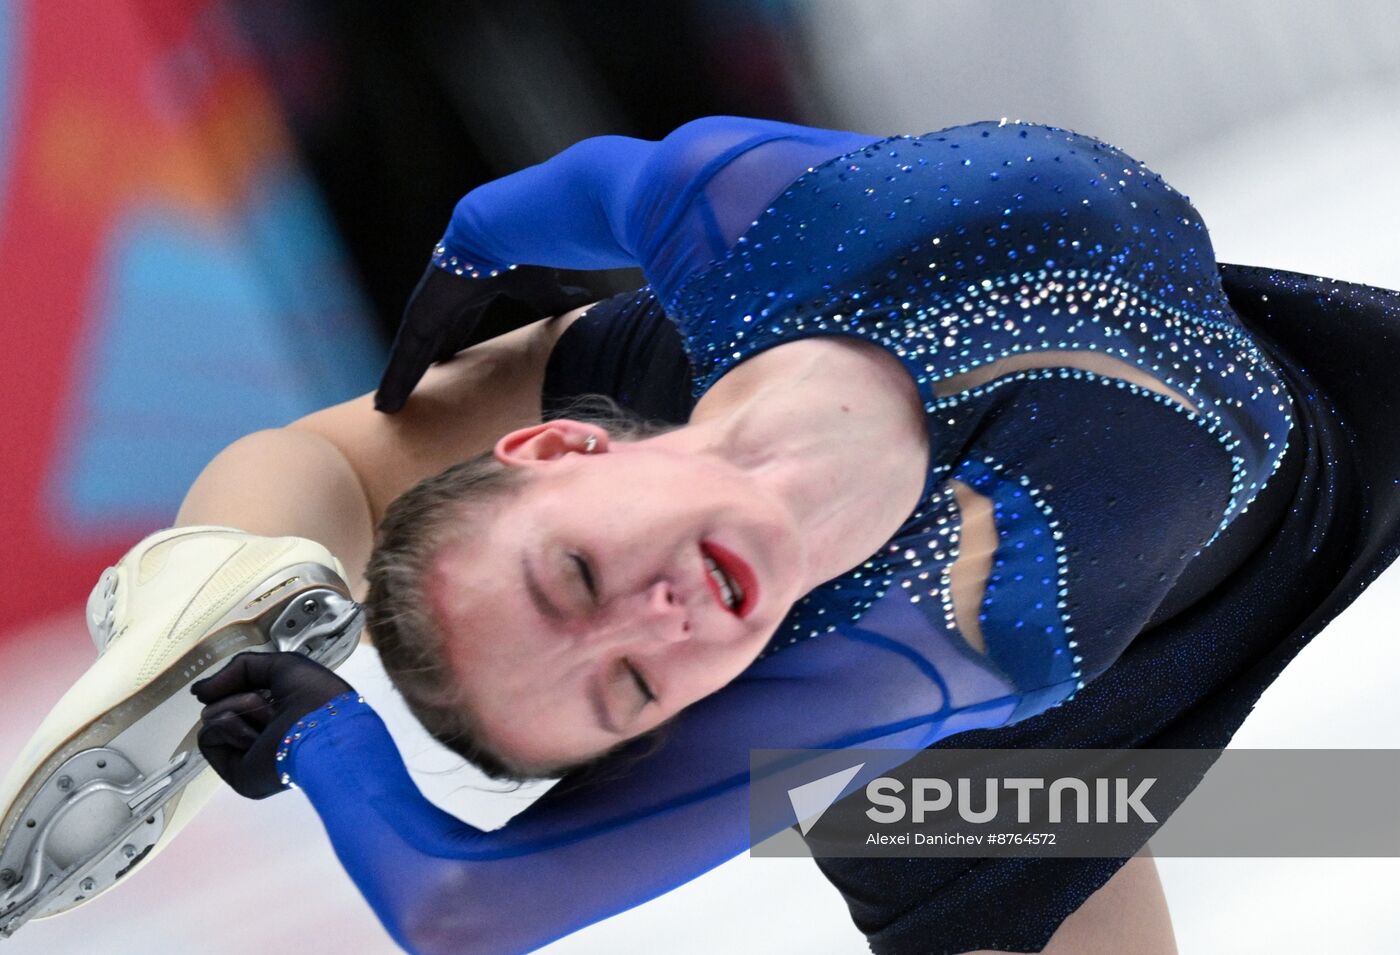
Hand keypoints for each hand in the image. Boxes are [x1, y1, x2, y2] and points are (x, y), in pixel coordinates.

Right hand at [192, 651, 354, 799]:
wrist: (324, 725)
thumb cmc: (315, 695)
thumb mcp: (280, 665)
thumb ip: (238, 669)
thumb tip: (198, 691)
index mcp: (277, 713)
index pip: (237, 695)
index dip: (233, 685)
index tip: (226, 684)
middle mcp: (260, 734)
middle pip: (221, 703)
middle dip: (243, 697)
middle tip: (273, 706)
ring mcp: (246, 754)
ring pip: (212, 717)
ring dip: (241, 710)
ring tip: (271, 720)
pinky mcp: (236, 773)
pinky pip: (208, 737)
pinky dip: (229, 728)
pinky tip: (256, 737)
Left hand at [374, 259, 596, 412]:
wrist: (509, 230)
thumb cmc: (528, 251)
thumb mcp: (544, 289)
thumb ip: (558, 301)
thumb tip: (586, 306)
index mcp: (472, 288)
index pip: (456, 323)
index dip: (449, 344)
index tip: (445, 362)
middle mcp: (446, 296)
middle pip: (429, 340)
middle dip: (419, 365)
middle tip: (410, 390)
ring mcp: (430, 303)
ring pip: (412, 352)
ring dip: (401, 379)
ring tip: (389, 407)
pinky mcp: (422, 310)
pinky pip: (406, 352)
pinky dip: (397, 377)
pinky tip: (388, 401)